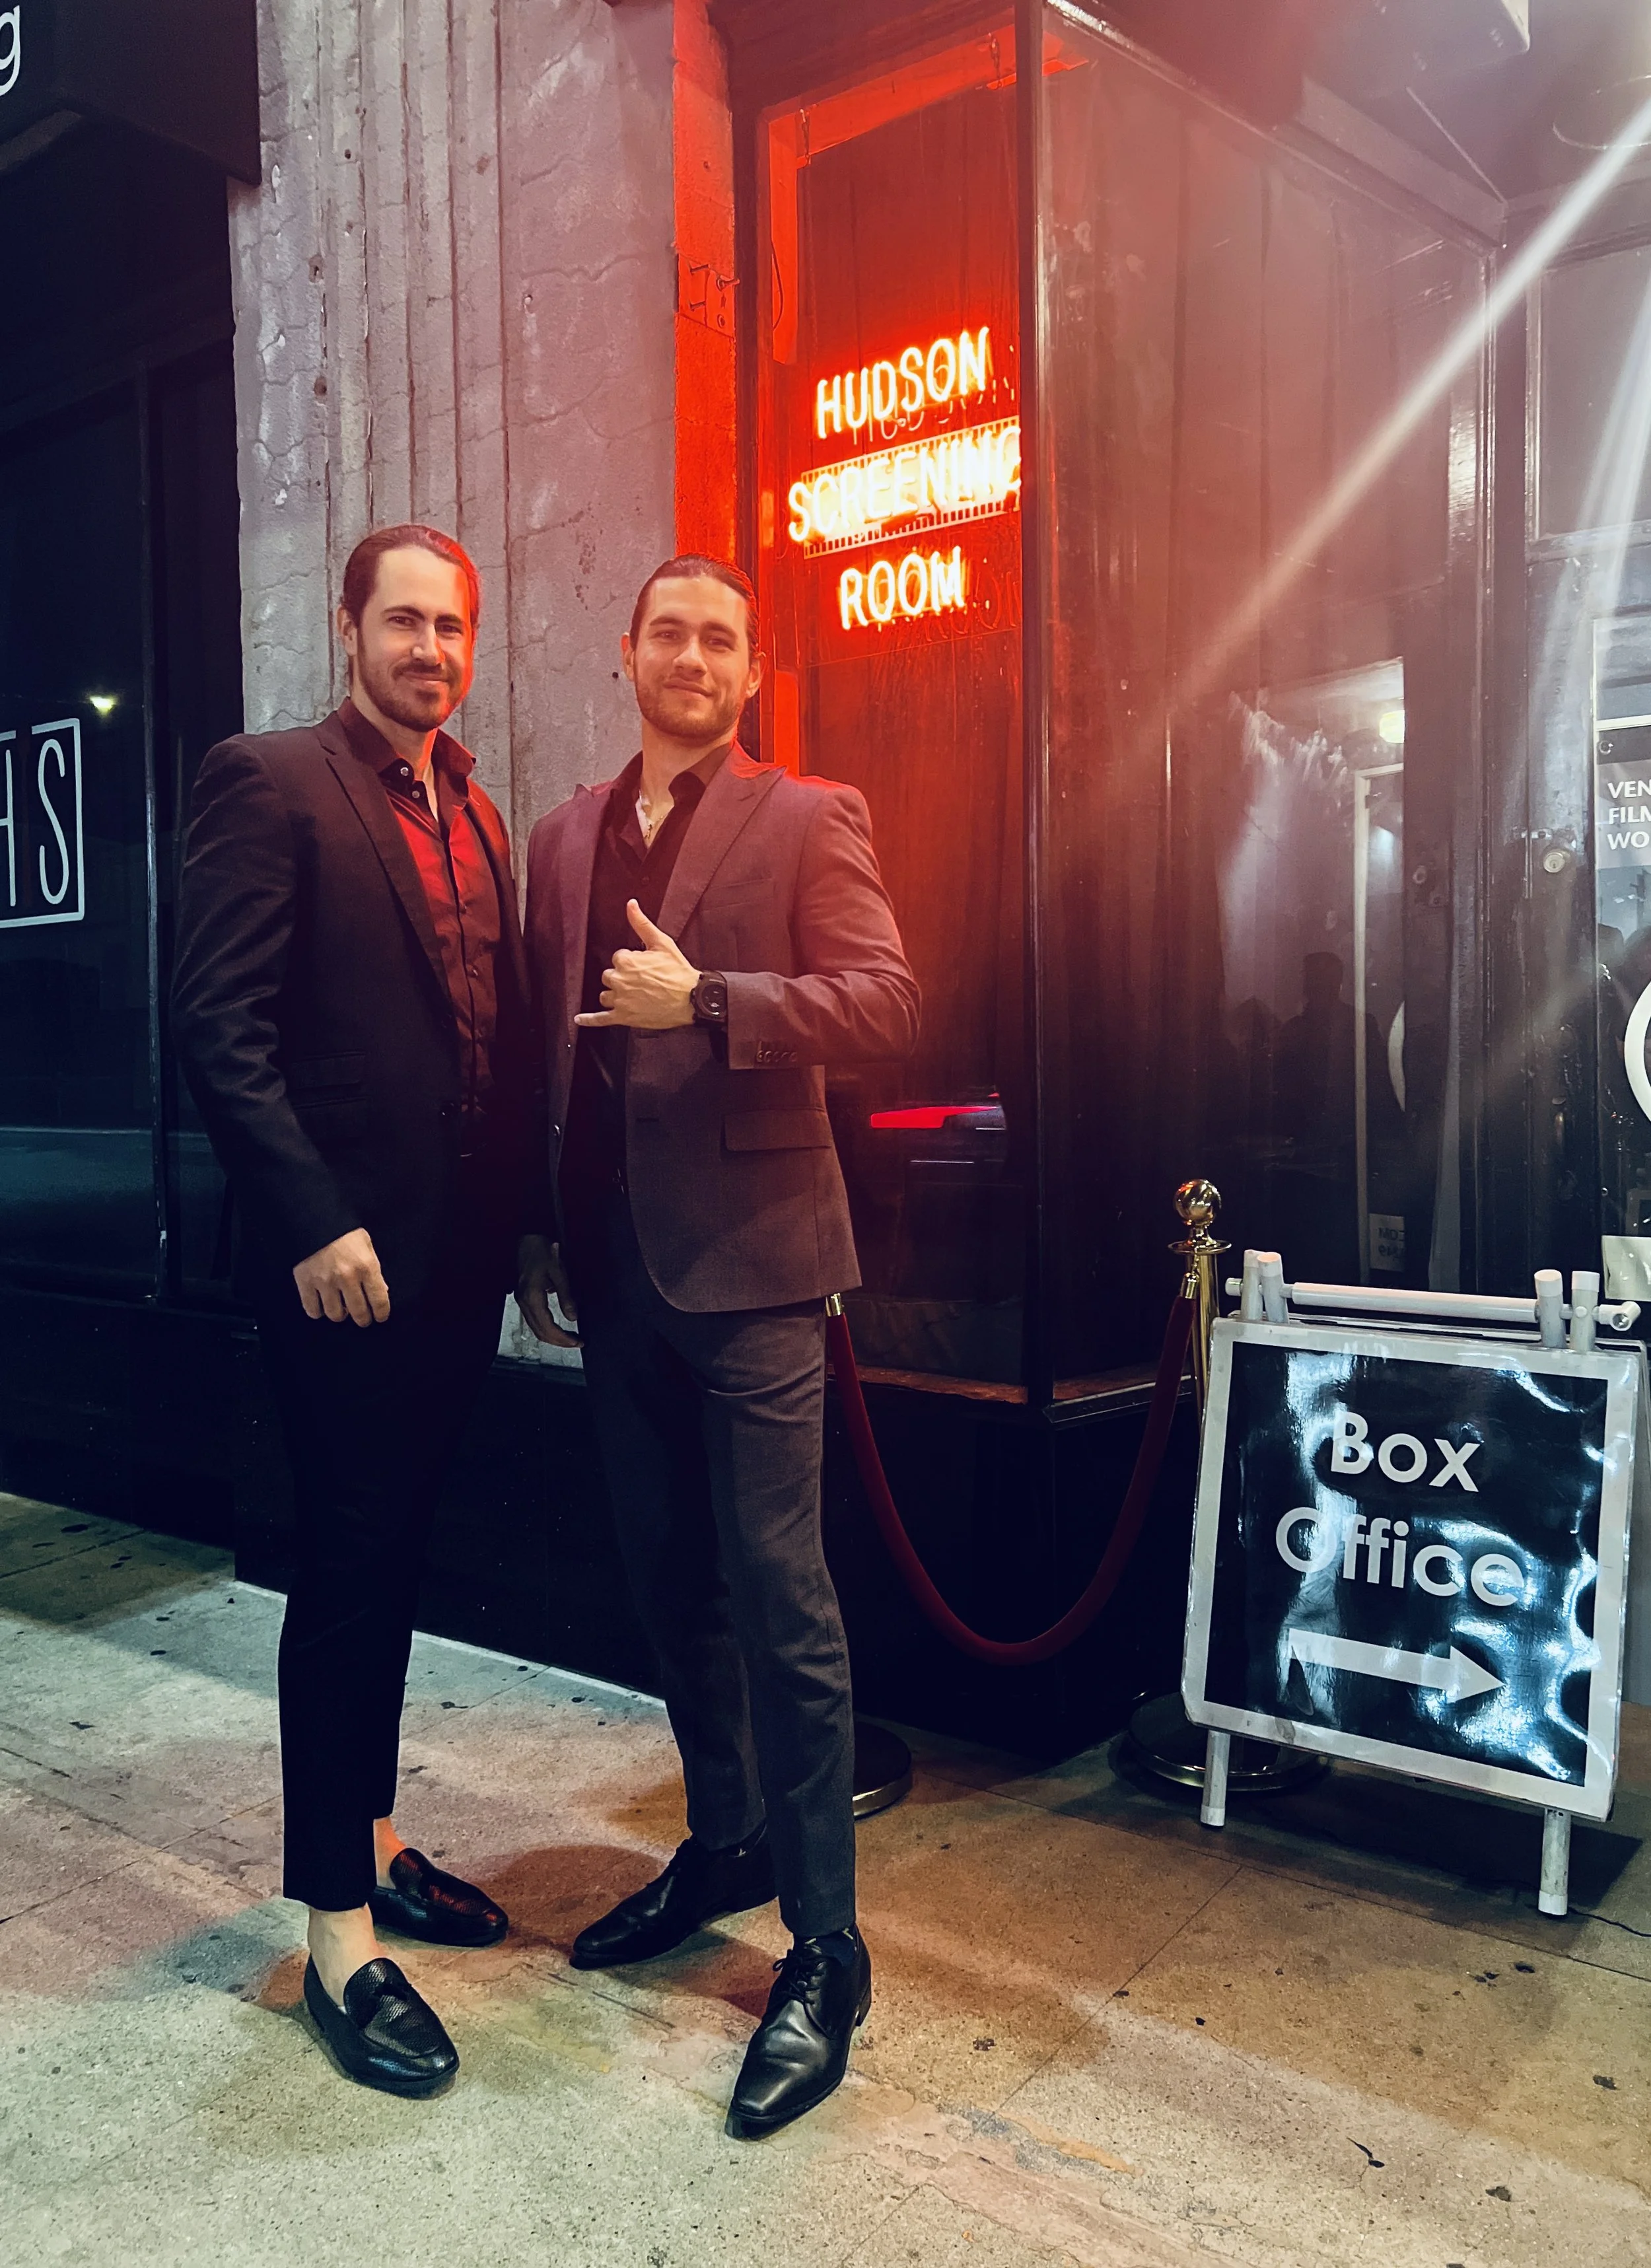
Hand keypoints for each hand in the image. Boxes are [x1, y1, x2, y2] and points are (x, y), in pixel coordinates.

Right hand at [293, 1228, 389, 1325]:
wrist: (313, 1218)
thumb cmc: (344, 1230)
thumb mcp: (366, 1244)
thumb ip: (374, 1270)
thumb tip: (382, 1292)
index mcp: (366, 1266)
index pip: (379, 1302)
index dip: (381, 1314)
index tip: (380, 1316)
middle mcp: (347, 1277)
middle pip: (359, 1313)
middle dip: (363, 1319)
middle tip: (363, 1317)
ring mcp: (325, 1282)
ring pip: (335, 1315)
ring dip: (340, 1314)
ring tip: (341, 1308)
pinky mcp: (305, 1283)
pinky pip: (312, 1310)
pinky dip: (318, 1312)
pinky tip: (322, 1305)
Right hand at [516, 1233, 580, 1346]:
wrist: (527, 1239)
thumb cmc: (543, 1251)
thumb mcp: (559, 1272)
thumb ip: (566, 1296)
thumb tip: (573, 1317)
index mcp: (532, 1297)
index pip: (547, 1327)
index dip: (563, 1338)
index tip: (577, 1342)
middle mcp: (524, 1302)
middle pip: (540, 1332)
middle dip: (559, 1342)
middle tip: (577, 1343)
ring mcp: (521, 1301)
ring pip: (535, 1329)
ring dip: (552, 1337)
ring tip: (570, 1339)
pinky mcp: (523, 1298)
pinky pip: (533, 1321)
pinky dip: (546, 1329)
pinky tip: (557, 1329)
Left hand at [574, 900, 698, 1030]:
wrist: (692, 998)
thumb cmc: (678, 971)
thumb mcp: (661, 942)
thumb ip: (641, 923)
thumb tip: (631, 904)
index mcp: (626, 961)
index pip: (617, 958)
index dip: (631, 962)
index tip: (644, 967)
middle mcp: (619, 980)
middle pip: (609, 976)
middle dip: (621, 977)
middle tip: (642, 981)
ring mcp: (620, 1000)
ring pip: (605, 995)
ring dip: (614, 994)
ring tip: (633, 995)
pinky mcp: (624, 1017)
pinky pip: (601, 1019)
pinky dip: (589, 1019)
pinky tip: (579, 1019)